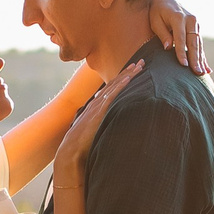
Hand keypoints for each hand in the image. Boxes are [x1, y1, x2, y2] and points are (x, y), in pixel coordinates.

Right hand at [58, 61, 143, 185]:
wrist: (71, 151)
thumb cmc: (82, 146)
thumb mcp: (94, 132)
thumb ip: (102, 126)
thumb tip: (111, 127)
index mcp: (96, 107)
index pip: (112, 89)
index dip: (123, 79)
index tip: (133, 71)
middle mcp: (97, 103)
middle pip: (115, 83)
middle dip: (128, 72)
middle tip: (142, 62)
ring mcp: (97, 106)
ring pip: (115, 86)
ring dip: (127, 75)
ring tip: (139, 66)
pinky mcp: (99, 111)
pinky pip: (112, 95)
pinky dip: (120, 86)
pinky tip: (128, 79)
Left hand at [147, 0, 209, 74]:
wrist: (166, 1)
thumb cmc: (157, 13)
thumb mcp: (155, 22)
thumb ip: (162, 34)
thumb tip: (168, 48)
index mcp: (179, 17)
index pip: (181, 37)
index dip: (182, 51)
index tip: (183, 64)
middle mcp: (190, 20)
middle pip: (193, 42)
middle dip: (195, 58)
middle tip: (196, 72)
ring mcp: (196, 24)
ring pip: (199, 44)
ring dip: (200, 60)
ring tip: (201, 73)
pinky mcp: (197, 29)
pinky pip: (200, 45)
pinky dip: (203, 57)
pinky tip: (207, 69)